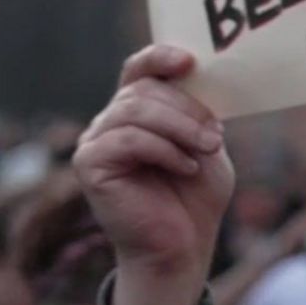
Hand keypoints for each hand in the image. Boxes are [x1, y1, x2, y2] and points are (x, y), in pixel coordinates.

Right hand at [75, 46, 231, 304]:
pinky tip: (185, 167)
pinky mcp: (90, 165)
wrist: (182, 247)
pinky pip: (126, 139)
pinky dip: (163, 150)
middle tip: (215, 135)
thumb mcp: (205, 146)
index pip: (138, 71)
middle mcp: (111, 122)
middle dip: (186, 107)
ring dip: (179, 127)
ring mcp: (96, 142)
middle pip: (143, 90)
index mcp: (137, 113)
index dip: (158, 57)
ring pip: (135, 110)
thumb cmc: (194, 198)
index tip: (189, 61)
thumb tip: (196, 80)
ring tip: (206, 149)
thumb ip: (197, 114)